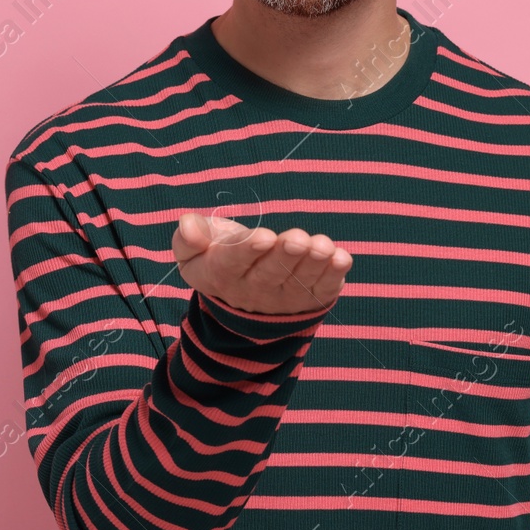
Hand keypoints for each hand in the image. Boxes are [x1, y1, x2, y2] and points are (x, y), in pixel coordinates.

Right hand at [172, 212, 351, 315]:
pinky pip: (324, 289)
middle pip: (270, 273)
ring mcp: (285, 298)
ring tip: (322, 246)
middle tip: (298, 240)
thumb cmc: (219, 259)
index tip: (263, 237)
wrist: (245, 304)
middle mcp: (254, 291)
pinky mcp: (311, 299)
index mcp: (222, 274)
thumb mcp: (193, 251)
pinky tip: (341, 259)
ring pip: (299, 280)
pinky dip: (335, 275)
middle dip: (286, 256)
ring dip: (313, 263)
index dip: (248, 250)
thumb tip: (188, 226)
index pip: (233, 262)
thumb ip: (188, 237)